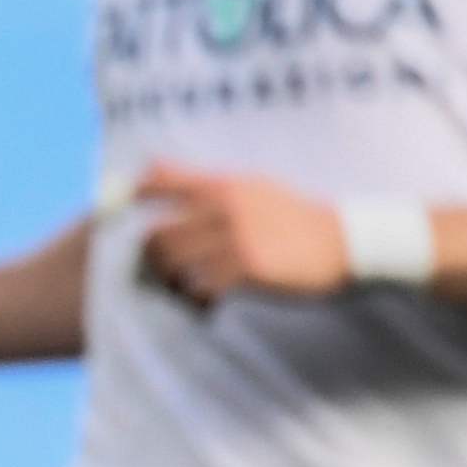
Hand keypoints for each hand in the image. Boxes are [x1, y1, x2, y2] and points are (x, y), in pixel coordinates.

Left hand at [128, 161, 351, 306]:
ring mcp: (234, 239)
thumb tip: (149, 167)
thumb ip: (200, 182)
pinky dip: (197, 297)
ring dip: (171, 281)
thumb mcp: (250, 186)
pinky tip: (208, 299)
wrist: (342, 242)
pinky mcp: (246, 269)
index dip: (133, 199)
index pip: (159, 183)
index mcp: (222, 185)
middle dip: (151, 258)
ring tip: (183, 287)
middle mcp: (223, 208)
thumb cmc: (290, 216)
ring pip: (174, 265)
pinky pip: (200, 288)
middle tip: (160, 271)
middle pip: (156, 235)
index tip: (124, 217)